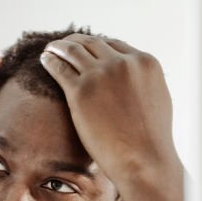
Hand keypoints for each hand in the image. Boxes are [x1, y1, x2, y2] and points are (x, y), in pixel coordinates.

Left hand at [40, 34, 179, 183]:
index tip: (85, 48)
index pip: (114, 44)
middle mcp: (123, 62)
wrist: (142, 158)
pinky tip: (45, 60)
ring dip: (59, 47)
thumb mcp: (156, 97)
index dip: (96, 46)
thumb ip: (142, 82)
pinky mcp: (80, 90)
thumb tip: (132, 79)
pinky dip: (50, 61)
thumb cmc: (150, 138)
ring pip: (73, 50)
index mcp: (145, 62)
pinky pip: (60, 68)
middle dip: (75, 42)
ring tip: (50, 49)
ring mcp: (101, 75)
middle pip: (92, 43)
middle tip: (62, 45)